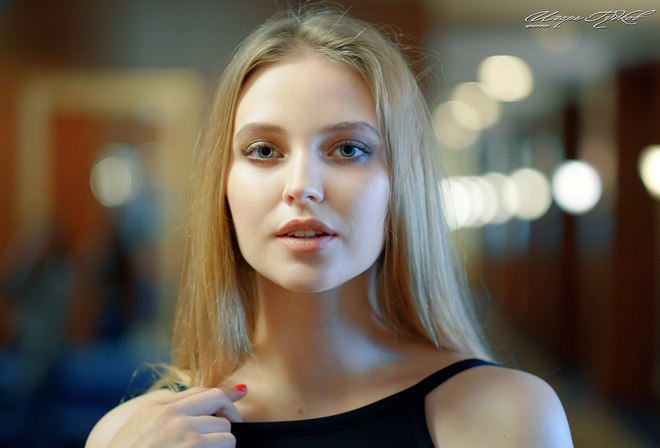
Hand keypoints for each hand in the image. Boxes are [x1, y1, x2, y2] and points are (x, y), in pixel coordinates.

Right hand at [106, 386, 247, 447]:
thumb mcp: (139, 429)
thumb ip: (164, 414)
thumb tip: (196, 410)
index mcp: (155, 408)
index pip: (198, 391)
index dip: (222, 392)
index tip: (239, 393)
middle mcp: (170, 415)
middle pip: (217, 399)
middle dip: (229, 413)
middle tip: (231, 426)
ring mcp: (182, 431)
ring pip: (224, 428)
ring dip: (223, 441)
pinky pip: (224, 444)